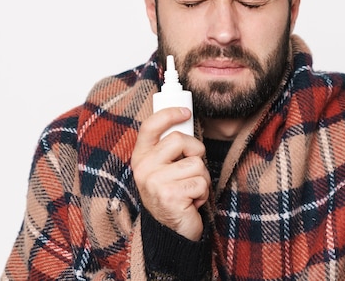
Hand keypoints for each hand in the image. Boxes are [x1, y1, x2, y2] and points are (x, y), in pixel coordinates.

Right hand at [131, 107, 210, 240]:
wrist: (171, 232)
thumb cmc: (173, 195)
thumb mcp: (165, 169)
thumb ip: (171, 148)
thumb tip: (186, 120)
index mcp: (141, 158)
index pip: (150, 127)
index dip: (169, 114)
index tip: (185, 112)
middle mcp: (144, 169)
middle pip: (180, 139)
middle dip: (196, 152)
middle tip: (191, 170)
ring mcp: (155, 182)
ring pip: (196, 163)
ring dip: (202, 178)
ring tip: (190, 191)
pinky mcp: (170, 196)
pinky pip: (201, 182)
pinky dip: (203, 194)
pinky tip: (191, 203)